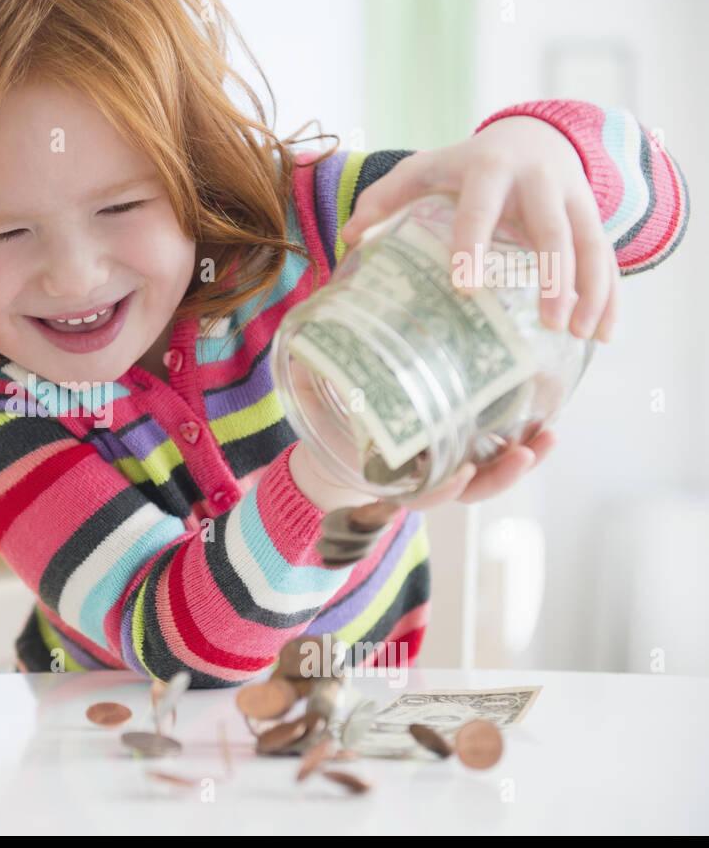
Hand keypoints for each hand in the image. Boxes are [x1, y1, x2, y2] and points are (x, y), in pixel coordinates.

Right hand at [288, 360, 558, 510]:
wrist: (337, 438)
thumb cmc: (328, 424)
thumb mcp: (315, 404)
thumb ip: (312, 385)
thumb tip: (299, 354)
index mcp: (390, 475)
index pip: (422, 493)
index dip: (443, 488)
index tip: (459, 472)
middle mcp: (423, 475)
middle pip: (471, 488)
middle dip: (500, 475)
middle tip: (525, 454)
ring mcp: (446, 463)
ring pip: (492, 473)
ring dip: (524, 458)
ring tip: (549, 437)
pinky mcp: (464, 444)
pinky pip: (498, 450)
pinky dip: (523, 441)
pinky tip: (546, 421)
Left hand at [339, 116, 619, 342]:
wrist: (533, 135)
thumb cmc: (465, 165)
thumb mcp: (425, 168)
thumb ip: (386, 197)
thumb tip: (350, 235)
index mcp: (488, 170)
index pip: (479, 207)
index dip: (472, 243)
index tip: (465, 287)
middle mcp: (538, 180)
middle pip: (552, 228)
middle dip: (554, 274)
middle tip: (548, 321)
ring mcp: (572, 197)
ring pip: (591, 242)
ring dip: (591, 289)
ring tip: (581, 334)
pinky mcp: (594, 215)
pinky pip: (609, 256)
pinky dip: (610, 294)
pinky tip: (603, 334)